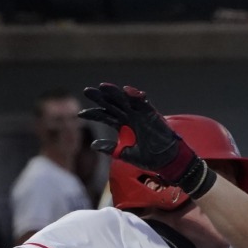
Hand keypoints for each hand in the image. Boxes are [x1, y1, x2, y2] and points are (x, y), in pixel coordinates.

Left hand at [79, 83, 212, 196]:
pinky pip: (143, 102)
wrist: (167, 161)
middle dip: (100, 97)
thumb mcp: (125, 154)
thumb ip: (110, 148)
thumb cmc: (149, 158)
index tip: (80, 114)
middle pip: (112, 104)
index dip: (93, 114)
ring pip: (124, 99)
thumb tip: (92, 145)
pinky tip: (126, 90)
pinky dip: (135, 95)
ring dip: (114, 92)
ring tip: (103, 87)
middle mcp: (129, 117)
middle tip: (87, 91)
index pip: (105, 116)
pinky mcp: (151, 114)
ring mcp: (140, 114)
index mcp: (123, 125)